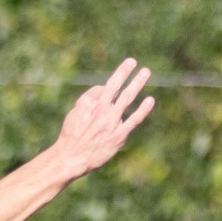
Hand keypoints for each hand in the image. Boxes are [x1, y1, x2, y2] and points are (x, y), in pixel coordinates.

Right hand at [49, 59, 155, 180]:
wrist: (71, 158)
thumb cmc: (72, 136)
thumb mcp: (75, 114)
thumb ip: (88, 102)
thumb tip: (102, 93)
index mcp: (87, 103)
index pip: (101, 89)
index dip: (103, 92)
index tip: (104, 97)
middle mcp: (100, 110)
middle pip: (115, 85)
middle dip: (124, 71)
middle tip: (133, 61)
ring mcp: (111, 122)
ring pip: (127, 97)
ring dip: (137, 83)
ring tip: (146, 72)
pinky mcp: (119, 135)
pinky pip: (134, 120)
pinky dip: (143, 109)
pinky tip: (150, 100)